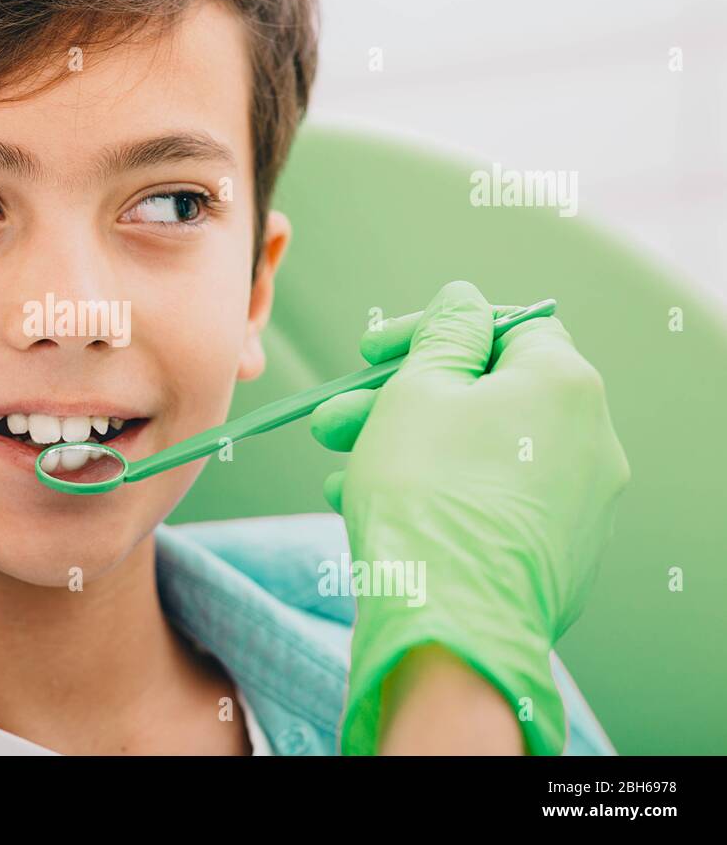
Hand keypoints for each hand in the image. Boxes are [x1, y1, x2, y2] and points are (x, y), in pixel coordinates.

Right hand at [310, 281, 629, 753]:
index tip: (371, 351)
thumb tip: (465, 300)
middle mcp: (589, 442)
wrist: (449, 624)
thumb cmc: (428, 493)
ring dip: (405, 452)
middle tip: (334, 420)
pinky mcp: (555, 558)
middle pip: (484, 397)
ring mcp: (577, 507)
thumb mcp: (418, 390)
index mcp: (564, 385)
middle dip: (398, 401)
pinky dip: (433, 496)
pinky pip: (487, 506)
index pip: (506, 326)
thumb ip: (442, 336)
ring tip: (337, 474)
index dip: (432, 332)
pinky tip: (367, 510)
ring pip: (477, 456)